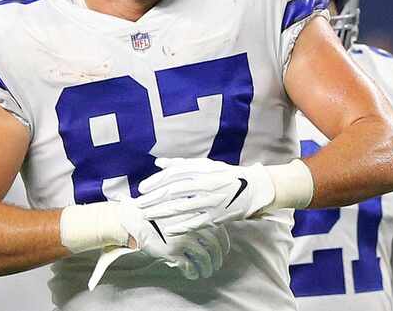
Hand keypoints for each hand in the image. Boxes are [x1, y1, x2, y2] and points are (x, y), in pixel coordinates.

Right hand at [117, 199, 230, 279]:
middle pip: (214, 247)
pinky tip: (192, 274)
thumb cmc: (158, 210)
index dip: (224, 243)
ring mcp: (183, 239)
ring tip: (206, 272)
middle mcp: (193, 226)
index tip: (224, 250)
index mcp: (198, 214)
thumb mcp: (181, 205)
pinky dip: (193, 272)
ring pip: (204, 258)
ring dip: (207, 268)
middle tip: (216, 265)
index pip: (220, 231)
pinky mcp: (172, 251)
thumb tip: (211, 227)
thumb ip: (196, 214)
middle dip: (217, 258)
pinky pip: (188, 266)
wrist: (137, 217)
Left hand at [135, 157, 275, 234]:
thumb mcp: (206, 165)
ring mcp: (211, 201)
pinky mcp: (217, 216)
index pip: (173, 175)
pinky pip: (196, 222)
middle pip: (173, 191)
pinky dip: (181, 226)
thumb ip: (182, 164)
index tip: (142, 189)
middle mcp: (205, 184)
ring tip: (147, 215)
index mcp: (202, 170)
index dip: (156, 181)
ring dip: (161, 212)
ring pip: (181, 207)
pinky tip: (168, 230)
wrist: (253, 189)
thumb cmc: (226, 175)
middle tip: (138, 205)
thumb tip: (159, 163)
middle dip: (153, 198)